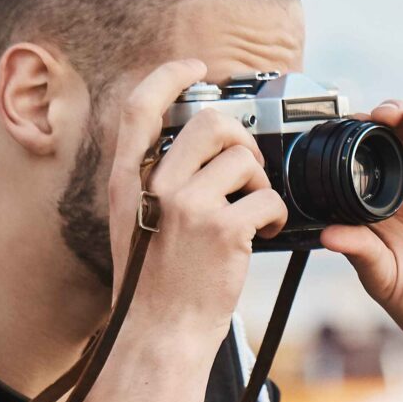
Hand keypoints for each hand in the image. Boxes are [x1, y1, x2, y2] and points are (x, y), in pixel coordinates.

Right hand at [106, 60, 287, 337]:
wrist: (160, 333)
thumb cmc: (154, 283)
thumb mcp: (134, 222)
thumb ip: (155, 182)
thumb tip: (198, 147)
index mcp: (126, 180)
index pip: (141, 106)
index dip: (170, 76)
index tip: (196, 68)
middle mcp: (154, 185)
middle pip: (209, 123)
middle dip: (240, 139)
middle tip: (247, 170)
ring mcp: (187, 205)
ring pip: (245, 160)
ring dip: (259, 184)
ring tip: (253, 213)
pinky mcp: (222, 229)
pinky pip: (266, 198)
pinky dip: (275, 215)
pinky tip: (265, 233)